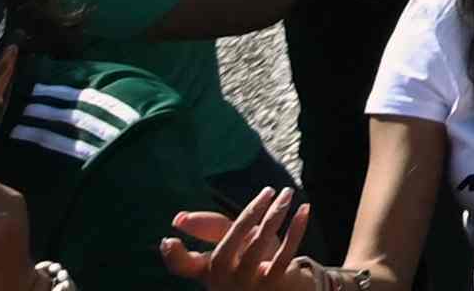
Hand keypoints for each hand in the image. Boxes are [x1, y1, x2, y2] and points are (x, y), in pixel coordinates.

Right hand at [148, 184, 329, 288]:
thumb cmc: (253, 264)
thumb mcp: (234, 244)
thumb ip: (214, 228)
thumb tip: (180, 219)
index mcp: (209, 272)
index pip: (183, 268)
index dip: (174, 256)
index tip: (169, 240)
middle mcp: (223, 283)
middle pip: (224, 251)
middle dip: (245, 218)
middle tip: (267, 191)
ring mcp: (247, 286)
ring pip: (257, 247)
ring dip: (275, 215)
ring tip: (287, 193)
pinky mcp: (273, 285)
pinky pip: (284, 255)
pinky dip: (296, 230)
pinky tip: (304, 210)